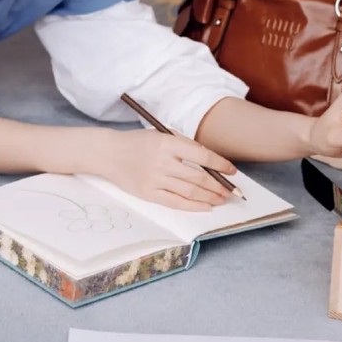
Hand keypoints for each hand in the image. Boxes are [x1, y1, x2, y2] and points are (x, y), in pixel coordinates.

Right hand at [104, 129, 236, 210]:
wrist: (109, 153)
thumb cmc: (138, 142)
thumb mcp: (161, 135)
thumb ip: (184, 145)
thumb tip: (210, 160)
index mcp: (167, 143)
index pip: (202, 156)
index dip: (220, 164)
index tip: (232, 171)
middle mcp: (162, 162)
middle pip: (198, 178)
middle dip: (219, 186)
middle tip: (231, 191)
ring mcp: (154, 179)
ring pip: (190, 192)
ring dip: (210, 197)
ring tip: (222, 199)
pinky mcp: (148, 193)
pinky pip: (175, 202)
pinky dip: (193, 206)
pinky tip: (205, 207)